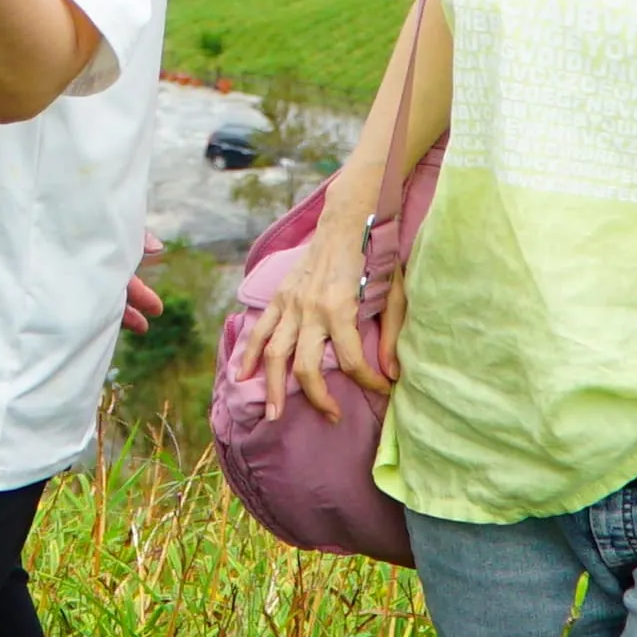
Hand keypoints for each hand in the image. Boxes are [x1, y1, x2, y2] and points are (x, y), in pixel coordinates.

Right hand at [258, 192, 399, 419]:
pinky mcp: (279, 296)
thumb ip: (390, 335)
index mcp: (340, 309)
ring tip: (273, 415)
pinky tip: (243, 375)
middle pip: (306, 367)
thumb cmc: (375, 255)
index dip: (369, 381)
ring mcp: (290, 303)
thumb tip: (393, 374)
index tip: (383, 388)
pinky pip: (259, 330)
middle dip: (317, 398)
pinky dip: (249, 353)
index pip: (352, 361)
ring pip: (274, 354)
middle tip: (331, 417)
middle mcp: (310, 310)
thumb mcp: (393, 293)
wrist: (347, 219)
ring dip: (273, 387)